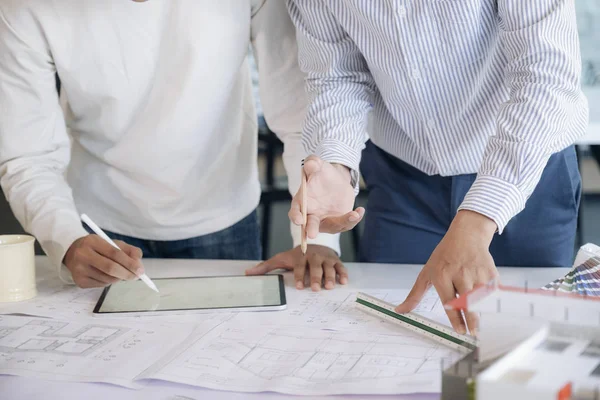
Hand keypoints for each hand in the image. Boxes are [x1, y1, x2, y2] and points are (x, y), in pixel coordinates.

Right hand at [64, 235, 144, 287]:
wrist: (74, 253)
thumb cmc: (100, 248)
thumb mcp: (115, 244)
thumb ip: (130, 251)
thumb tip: (139, 266)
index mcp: (92, 241)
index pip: (115, 253)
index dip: (130, 263)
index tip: (141, 270)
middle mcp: (83, 255)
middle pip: (110, 268)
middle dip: (127, 274)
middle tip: (136, 277)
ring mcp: (79, 269)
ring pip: (107, 278)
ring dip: (119, 278)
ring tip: (119, 272)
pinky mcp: (79, 281)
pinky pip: (101, 285)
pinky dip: (110, 282)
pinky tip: (106, 275)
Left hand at [245, 244, 347, 290]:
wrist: (314, 243)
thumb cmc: (296, 256)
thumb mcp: (281, 259)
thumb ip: (265, 267)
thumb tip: (248, 273)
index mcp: (300, 256)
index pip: (299, 267)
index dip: (300, 276)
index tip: (300, 286)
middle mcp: (314, 256)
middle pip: (315, 268)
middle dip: (315, 278)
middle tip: (316, 289)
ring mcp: (326, 258)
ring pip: (328, 268)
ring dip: (329, 277)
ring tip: (330, 287)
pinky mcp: (335, 260)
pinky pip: (340, 267)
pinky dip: (342, 274)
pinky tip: (343, 282)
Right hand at [289, 156, 364, 238]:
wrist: (336, 180)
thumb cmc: (322, 173)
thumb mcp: (318, 165)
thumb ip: (313, 163)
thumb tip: (310, 164)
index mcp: (302, 202)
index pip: (295, 212)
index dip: (296, 216)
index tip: (299, 220)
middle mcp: (312, 215)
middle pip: (310, 225)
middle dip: (311, 229)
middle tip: (312, 234)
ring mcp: (326, 220)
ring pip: (333, 226)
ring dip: (343, 222)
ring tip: (354, 215)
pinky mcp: (339, 221)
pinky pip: (346, 223)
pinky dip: (353, 219)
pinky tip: (360, 210)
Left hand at [395, 211, 499, 334]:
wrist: (466, 235)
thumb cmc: (444, 256)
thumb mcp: (426, 273)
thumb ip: (415, 294)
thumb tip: (400, 311)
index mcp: (441, 275)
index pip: (449, 301)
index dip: (455, 318)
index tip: (459, 331)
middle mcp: (459, 274)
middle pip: (467, 301)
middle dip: (471, 320)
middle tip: (472, 333)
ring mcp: (476, 273)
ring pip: (482, 299)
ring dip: (482, 314)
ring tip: (479, 327)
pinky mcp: (490, 273)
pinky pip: (493, 292)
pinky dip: (493, 303)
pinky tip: (490, 312)